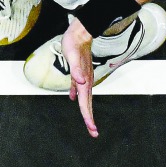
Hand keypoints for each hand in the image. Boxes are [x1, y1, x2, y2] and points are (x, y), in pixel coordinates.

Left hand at [61, 17, 98, 137]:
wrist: (80, 33)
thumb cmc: (74, 44)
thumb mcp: (72, 56)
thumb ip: (76, 70)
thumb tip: (81, 82)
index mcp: (84, 81)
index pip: (85, 103)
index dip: (88, 117)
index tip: (92, 129)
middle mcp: (85, 81)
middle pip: (87, 104)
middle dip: (90, 119)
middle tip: (93, 133)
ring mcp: (83, 77)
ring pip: (84, 97)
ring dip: (85, 109)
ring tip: (88, 121)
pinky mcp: (79, 72)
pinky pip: (78, 88)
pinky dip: (77, 95)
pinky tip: (72, 97)